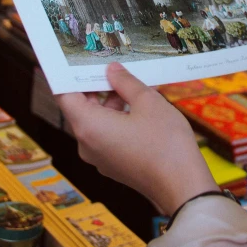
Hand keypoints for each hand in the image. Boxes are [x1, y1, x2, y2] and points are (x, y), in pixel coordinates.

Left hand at [57, 62, 218, 215]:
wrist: (182, 186)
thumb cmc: (165, 143)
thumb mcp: (148, 102)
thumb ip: (126, 82)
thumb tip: (112, 70)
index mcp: (88, 126)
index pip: (64, 95)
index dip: (68, 75)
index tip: (75, 60)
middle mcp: (87, 144)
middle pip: (81, 108)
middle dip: (96, 86)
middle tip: (112, 65)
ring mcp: (99, 157)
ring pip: (96, 121)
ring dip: (111, 102)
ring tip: (133, 85)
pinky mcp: (113, 165)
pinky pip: (106, 135)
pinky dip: (117, 119)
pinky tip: (139, 107)